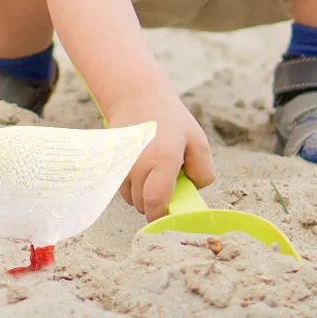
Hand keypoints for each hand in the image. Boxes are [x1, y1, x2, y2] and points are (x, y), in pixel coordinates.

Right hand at [106, 85, 214, 221]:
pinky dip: (131, 186)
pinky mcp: (111, 159)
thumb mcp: (198, 140)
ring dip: (142, 196)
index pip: (155, 202)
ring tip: (153, 178)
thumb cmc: (170, 118)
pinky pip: (120, 185)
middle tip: (167, 189)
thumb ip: (204, 170)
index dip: (160, 218)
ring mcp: (121, 161)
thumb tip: (192, 190)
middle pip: (142, 203)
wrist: (136, 96)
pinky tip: (141, 171)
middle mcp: (138, 163)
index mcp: (162, 159)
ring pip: (130, 197)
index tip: (168, 221)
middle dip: (155, 205)